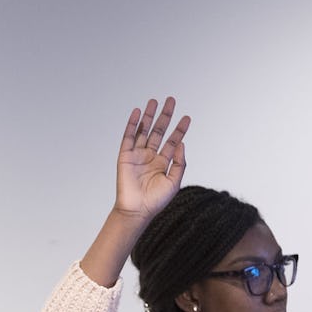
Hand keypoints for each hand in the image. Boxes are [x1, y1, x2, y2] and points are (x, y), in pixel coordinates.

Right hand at [115, 96, 190, 221]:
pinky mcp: (125, 156)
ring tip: (154, 101)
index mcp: (162, 163)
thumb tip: (181, 144)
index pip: (173, 141)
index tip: (187, 117)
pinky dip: (132, 124)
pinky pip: (128, 137)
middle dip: (165, 116)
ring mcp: (137, 155)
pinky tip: (137, 113)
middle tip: (171, 100)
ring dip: (149, 116)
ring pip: (144, 130)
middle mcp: (150, 156)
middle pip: (159, 131)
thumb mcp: (174, 182)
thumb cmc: (155, 201)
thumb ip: (179, 163)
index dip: (180, 129)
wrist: (137, 210)